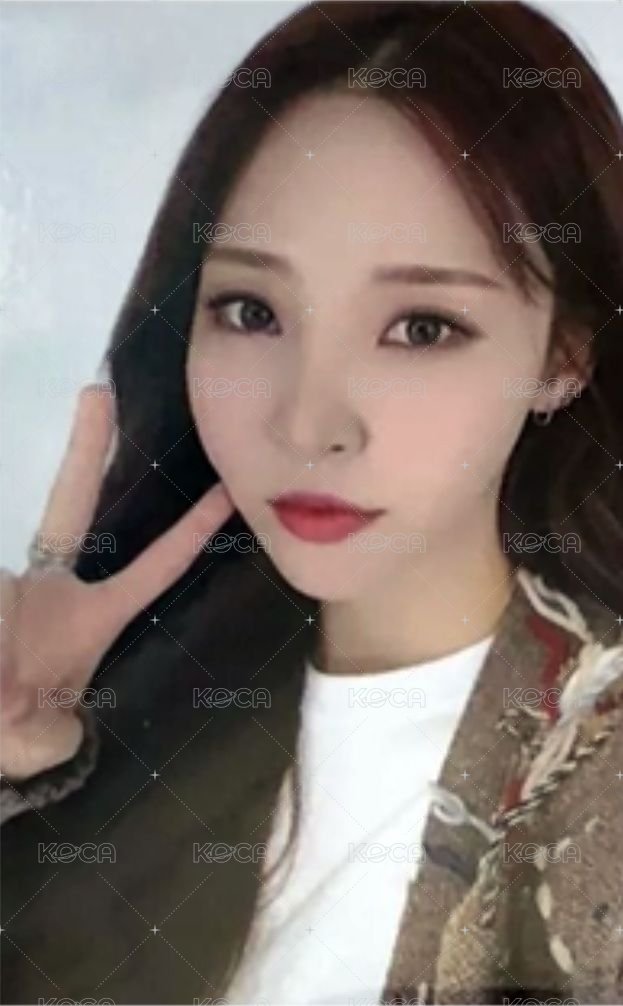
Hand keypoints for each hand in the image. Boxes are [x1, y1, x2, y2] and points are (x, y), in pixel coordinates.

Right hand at [0, 384, 233, 779]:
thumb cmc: (4, 741)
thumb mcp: (37, 745)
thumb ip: (52, 738)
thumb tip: (61, 724)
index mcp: (86, 620)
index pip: (151, 568)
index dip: (189, 533)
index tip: (224, 492)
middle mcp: (51, 591)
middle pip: (70, 507)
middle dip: (85, 451)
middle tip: (99, 391)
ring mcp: (11, 586)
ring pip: (10, 569)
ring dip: (6, 608)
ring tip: (13, 660)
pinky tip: (2, 641)